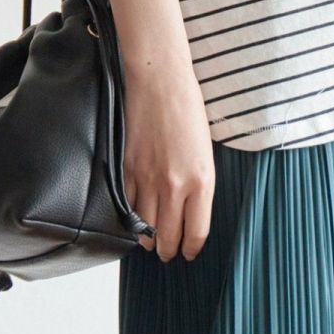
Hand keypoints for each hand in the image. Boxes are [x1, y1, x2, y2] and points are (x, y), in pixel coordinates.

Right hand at [122, 59, 215, 262]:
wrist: (161, 81)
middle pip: (169, 237)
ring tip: (152, 241)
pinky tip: (135, 220)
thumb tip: (191, 210)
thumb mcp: (206, 150)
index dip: (191, 249)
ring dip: (148, 239)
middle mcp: (175, 186)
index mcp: (202, 181)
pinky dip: (130, 218)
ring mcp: (148, 179)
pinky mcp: (128, 169)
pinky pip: (127, 206)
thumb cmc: (188, 108)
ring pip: (145, 228)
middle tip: (169, 252)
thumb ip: (199, 183)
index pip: (196, 233)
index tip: (189, 252)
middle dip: (169, 250)